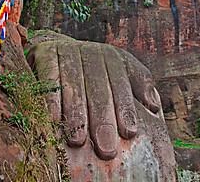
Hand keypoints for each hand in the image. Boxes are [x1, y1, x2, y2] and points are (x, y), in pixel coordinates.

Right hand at [32, 36, 160, 159]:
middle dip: (102, 118)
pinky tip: (53, 119)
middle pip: (99, 87)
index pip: (122, 83)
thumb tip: (154, 107)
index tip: (130, 132)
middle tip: (106, 148)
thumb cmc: (92, 73)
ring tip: (78, 141)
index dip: (126, 107)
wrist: (54, 49)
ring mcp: (67, 50)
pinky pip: (49, 76)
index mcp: (112, 58)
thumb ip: (138, 88)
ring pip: (74, 83)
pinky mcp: (45, 52)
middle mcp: (91, 52)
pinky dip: (51, 98)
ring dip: (76, 112)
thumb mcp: (118, 75)